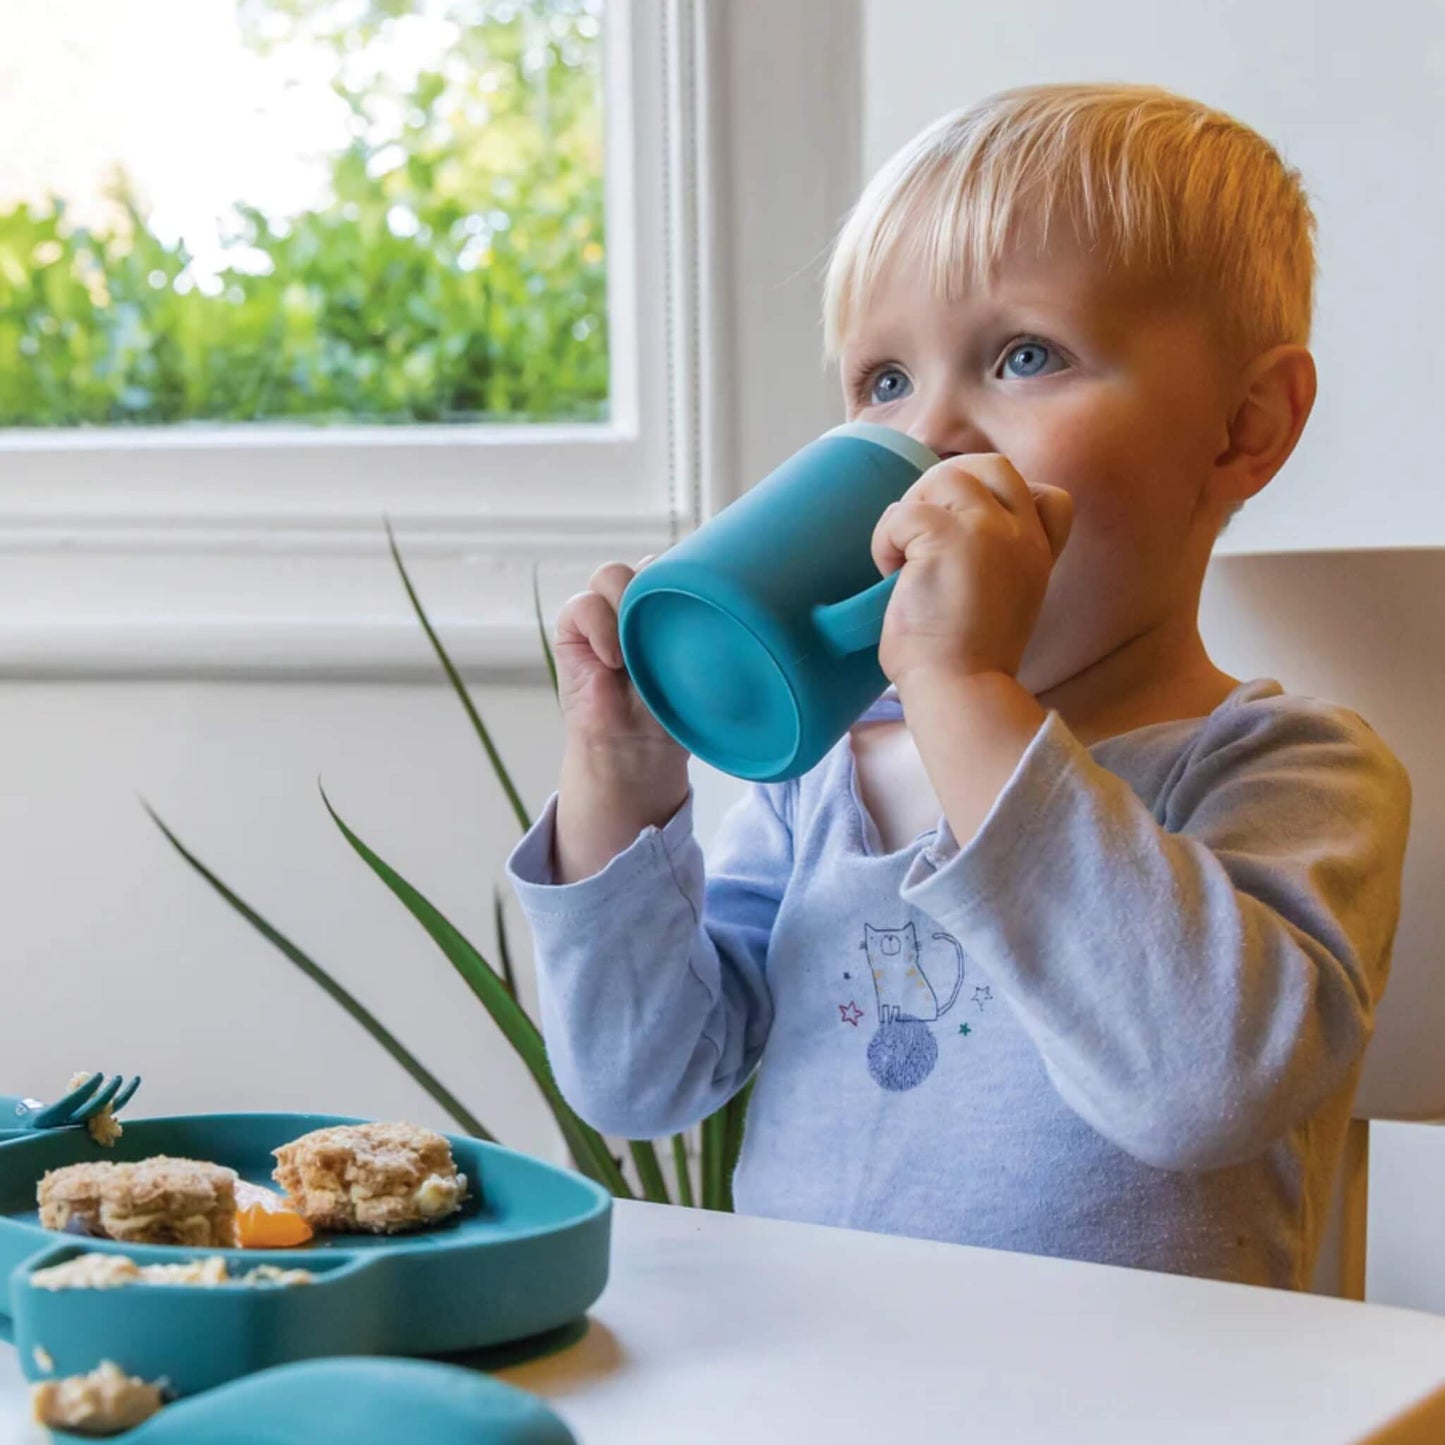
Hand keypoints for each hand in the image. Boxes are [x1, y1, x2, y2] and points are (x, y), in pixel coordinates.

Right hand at [555, 557, 689, 775]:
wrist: (637, 752)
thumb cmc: (673, 715)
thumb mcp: (703, 667)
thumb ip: (710, 632)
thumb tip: (738, 605)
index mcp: (671, 609)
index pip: (679, 565)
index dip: (687, 572)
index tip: (702, 597)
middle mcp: (636, 606)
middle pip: (646, 564)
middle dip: (659, 585)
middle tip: (672, 624)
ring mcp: (603, 615)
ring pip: (612, 574)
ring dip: (627, 603)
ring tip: (638, 647)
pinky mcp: (573, 631)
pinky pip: (582, 604)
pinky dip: (599, 626)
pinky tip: (614, 659)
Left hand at [870, 454, 1072, 690]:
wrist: (962, 691)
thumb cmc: (966, 664)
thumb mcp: (1003, 607)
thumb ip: (994, 569)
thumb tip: (939, 548)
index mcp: (1038, 555)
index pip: (1047, 495)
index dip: (1002, 500)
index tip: (969, 538)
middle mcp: (1023, 536)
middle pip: (993, 466)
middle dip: (948, 486)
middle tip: (920, 533)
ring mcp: (990, 531)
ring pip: (946, 476)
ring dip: (912, 509)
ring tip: (903, 556)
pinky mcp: (948, 536)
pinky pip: (903, 512)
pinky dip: (885, 539)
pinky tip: (889, 575)